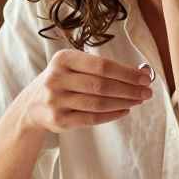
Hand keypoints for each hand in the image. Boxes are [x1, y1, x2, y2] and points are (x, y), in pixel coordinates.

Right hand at [16, 49, 152, 133]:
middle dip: (129, 89)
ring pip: (98, 103)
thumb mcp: (72, 67)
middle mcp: (57, 78)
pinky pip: (92, 118)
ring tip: (138, 101)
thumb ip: (100, 68)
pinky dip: (112, 115)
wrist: (32, 105)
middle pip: (101, 85)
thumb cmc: (62, 81)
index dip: (126, 72)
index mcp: (63, 59)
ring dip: (123, 102)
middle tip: (147, 92)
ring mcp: (56, 100)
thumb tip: (139, 73)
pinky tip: (125, 110)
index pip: (101, 65)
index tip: (145, 77)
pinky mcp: (59, 120)